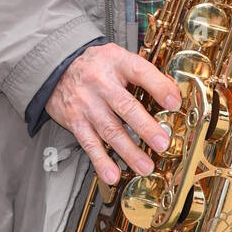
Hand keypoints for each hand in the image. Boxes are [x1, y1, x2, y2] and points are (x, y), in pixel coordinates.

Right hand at [46, 41, 182, 186]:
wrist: (57, 68)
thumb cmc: (95, 64)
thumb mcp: (118, 57)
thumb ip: (143, 72)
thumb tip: (172, 91)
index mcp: (116, 62)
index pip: (140, 72)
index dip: (158, 87)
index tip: (174, 103)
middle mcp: (101, 83)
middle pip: (125, 106)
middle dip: (145, 127)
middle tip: (162, 143)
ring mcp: (87, 104)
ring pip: (110, 130)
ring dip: (129, 151)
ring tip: (145, 166)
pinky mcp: (76, 122)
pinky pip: (89, 144)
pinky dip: (101, 161)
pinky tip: (112, 175)